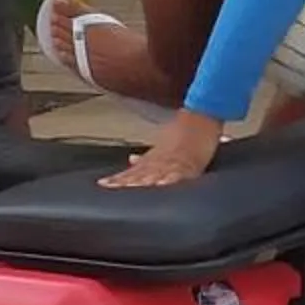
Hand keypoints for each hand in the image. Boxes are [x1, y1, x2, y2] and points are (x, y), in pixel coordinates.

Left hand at [102, 107, 223, 189]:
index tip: (102, 185)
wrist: (202, 116)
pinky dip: (169, 180)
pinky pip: (178, 174)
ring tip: (129, 188)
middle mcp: (160, 161)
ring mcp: (174, 163)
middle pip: (140, 175)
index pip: (132, 172)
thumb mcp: (162, 144)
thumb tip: (130, 159)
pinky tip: (161, 186)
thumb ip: (146, 157)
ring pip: (155, 174)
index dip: (117, 179)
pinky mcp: (190, 165)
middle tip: (110, 188)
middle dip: (125, 183)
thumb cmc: (184, 132)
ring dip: (141, 182)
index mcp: (153, 159)